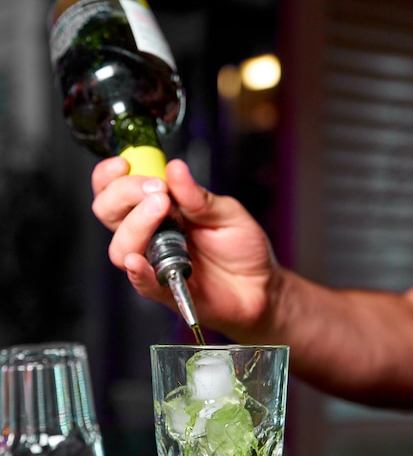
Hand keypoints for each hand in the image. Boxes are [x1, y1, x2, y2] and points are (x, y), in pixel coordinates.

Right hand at [91, 157, 278, 340]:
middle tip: (156, 189)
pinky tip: (137, 261)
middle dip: (124, 193)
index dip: (111, 176)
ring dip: (135, 225)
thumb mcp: (227, 212)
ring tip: (162, 209)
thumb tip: (174, 168)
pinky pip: (143, 283)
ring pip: (120, 246)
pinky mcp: (166, 291)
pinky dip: (137, 271)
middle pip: (108, 213)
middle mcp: (150, 234)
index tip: (124, 165)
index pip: (116, 190)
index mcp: (158, 209)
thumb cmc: (242, 247)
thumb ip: (198, 195)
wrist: (261, 285)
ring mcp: (155, 262)